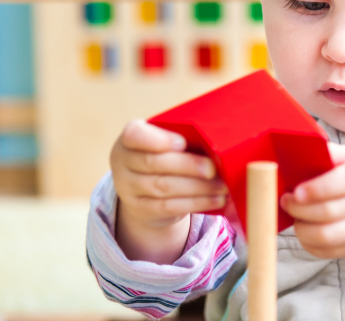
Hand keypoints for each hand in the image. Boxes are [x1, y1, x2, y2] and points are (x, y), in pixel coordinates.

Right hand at [110, 119, 227, 262]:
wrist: (145, 189)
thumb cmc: (165, 154)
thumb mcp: (167, 140)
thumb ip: (184, 136)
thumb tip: (219, 140)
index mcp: (129, 137)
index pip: (135, 135)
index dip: (159, 139)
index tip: (183, 143)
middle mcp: (122, 161)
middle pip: (153, 163)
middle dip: (187, 166)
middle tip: (213, 169)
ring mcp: (127, 188)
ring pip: (163, 187)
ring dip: (197, 188)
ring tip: (222, 187)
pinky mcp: (141, 209)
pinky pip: (170, 207)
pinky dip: (196, 203)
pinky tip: (216, 200)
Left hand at [280, 143, 344, 258]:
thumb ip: (334, 154)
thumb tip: (298, 146)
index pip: (344, 182)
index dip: (318, 189)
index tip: (297, 191)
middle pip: (330, 213)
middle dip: (299, 210)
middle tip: (286, 201)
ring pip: (328, 237)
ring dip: (303, 230)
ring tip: (296, 218)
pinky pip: (331, 252)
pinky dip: (311, 244)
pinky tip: (307, 231)